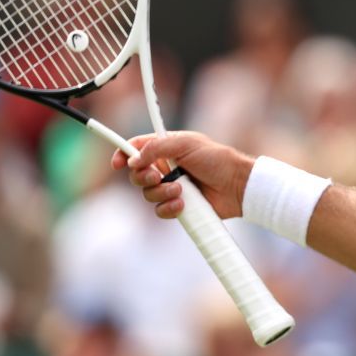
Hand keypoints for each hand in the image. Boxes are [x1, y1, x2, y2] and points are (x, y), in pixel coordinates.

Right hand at [111, 131, 251, 219]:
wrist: (237, 186)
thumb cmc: (217, 159)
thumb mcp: (186, 144)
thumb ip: (157, 148)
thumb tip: (133, 159)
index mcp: (166, 148)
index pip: (136, 148)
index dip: (123, 154)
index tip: (118, 163)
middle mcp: (166, 167)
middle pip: (137, 174)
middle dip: (143, 177)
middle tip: (158, 176)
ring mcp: (172, 187)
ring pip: (147, 194)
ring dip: (160, 193)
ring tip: (180, 190)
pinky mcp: (178, 206)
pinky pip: (160, 211)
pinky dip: (168, 208)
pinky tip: (183, 204)